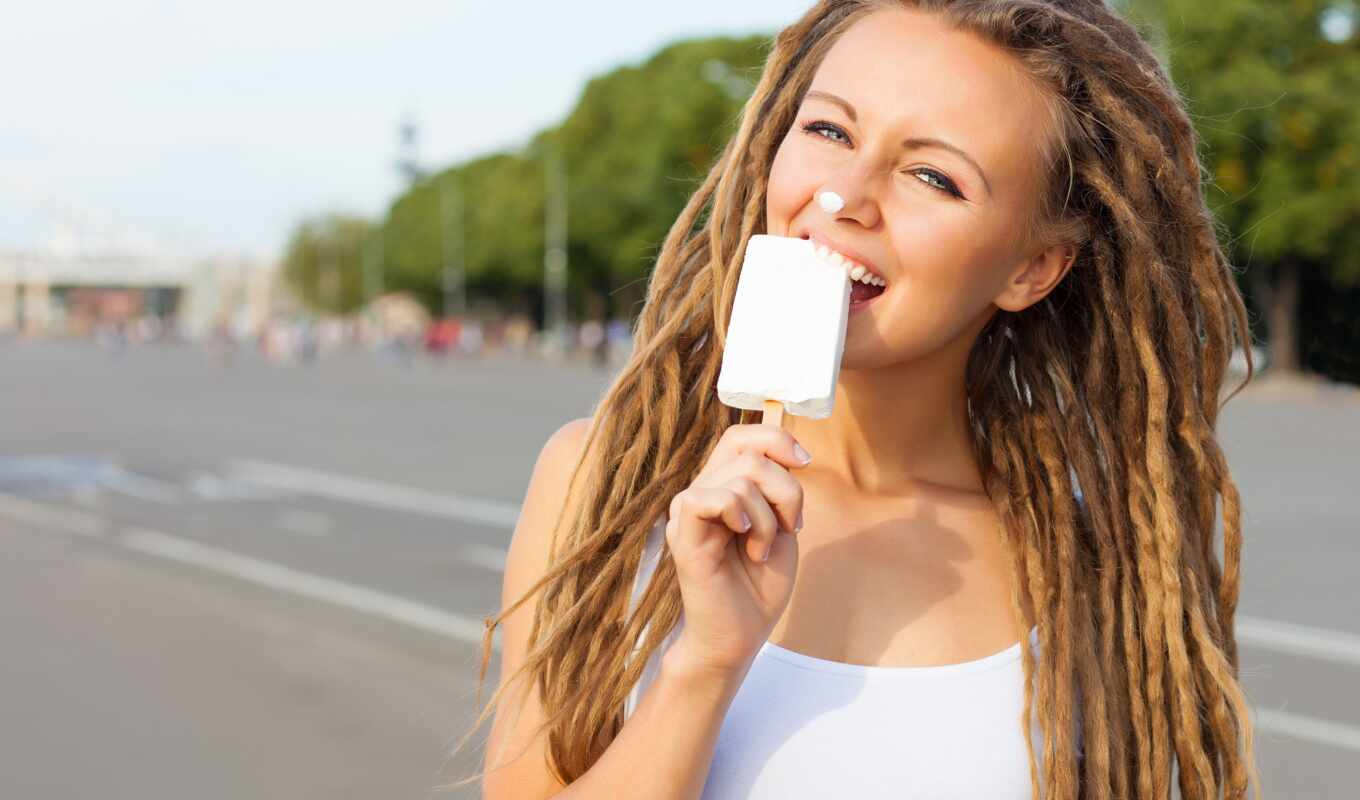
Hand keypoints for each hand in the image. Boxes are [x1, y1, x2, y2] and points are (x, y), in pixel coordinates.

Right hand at [662, 423, 809, 677]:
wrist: (740, 635)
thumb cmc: (759, 586)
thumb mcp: (781, 525)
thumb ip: (779, 486)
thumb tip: (788, 449)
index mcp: (722, 487)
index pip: (742, 436)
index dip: (776, 438)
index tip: (804, 463)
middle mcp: (702, 492)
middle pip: (749, 452)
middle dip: (786, 489)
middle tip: (789, 527)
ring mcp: (689, 511)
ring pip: (741, 478)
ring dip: (769, 518)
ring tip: (762, 549)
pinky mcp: (684, 533)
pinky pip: (711, 497)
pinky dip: (741, 516)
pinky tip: (747, 541)